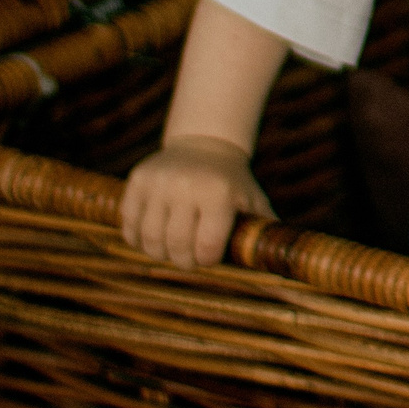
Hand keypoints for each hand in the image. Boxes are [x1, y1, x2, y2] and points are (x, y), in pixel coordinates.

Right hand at [120, 133, 272, 268]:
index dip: (207, 260)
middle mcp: (186, 184)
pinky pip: (129, 224)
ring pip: (149, 239)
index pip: (206, 247)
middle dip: (183, 261)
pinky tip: (154, 238)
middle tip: (190, 259)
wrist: (206, 145)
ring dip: (160, 253)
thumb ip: (264, 232)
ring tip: (172, 250)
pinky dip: (138, 239)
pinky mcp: (138, 180)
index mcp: (218, 193)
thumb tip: (279, 262)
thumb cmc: (233, 184)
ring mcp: (159, 182)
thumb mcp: (253, 202)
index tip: (210, 257)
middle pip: (175, 246)